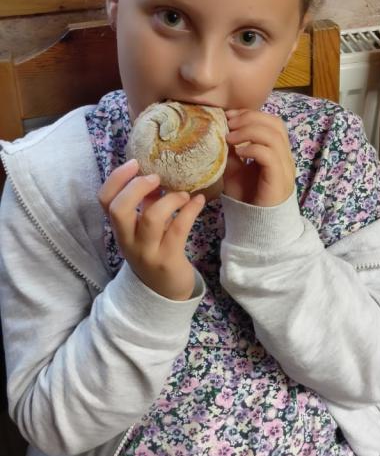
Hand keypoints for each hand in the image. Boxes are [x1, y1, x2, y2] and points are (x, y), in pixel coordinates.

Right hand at [98, 159, 204, 300]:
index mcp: (120, 229)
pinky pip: (178, 229)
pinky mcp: (167, 260)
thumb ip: (145, 204)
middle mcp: (128, 241)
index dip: (116, 178)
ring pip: (151, 219)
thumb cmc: (155, 251)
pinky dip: (190, 210)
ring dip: (169, 199)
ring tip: (184, 194)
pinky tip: (199, 201)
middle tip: (156, 176)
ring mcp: (147, 252)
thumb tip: (155, 172)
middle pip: (118, 209)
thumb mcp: (144, 228)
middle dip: (136, 186)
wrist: (165, 292)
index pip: (104, 200)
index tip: (134, 163)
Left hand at [223, 109, 295, 206]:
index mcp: (277, 152)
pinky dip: (252, 148)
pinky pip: (269, 155)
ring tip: (230, 137)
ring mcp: (285, 167)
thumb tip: (222, 131)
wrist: (255, 225)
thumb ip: (232, 151)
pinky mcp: (279, 179)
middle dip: (250, 117)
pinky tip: (238, 152)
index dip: (251, 114)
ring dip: (249, 131)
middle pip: (276, 124)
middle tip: (229, 123)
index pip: (272, 122)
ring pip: (274, 136)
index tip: (229, 116)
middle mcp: (285, 157)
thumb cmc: (247, 198)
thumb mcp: (235, 169)